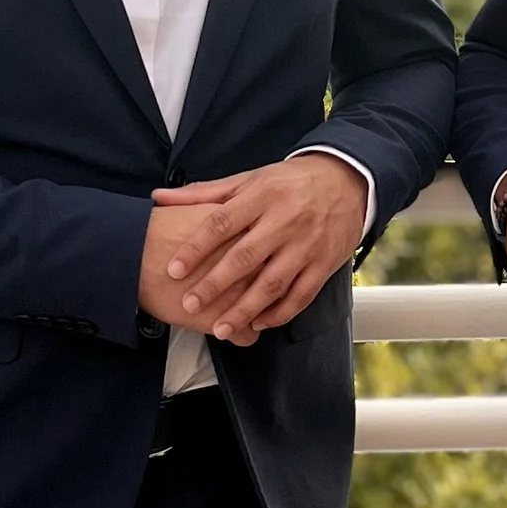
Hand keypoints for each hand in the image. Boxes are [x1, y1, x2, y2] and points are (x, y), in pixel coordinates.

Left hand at [141, 154, 365, 344]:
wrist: (347, 181)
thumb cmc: (289, 182)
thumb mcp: (249, 179)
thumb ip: (204, 193)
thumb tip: (159, 198)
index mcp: (262, 195)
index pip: (221, 223)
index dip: (196, 248)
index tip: (173, 269)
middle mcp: (284, 220)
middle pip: (245, 257)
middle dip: (215, 284)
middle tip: (189, 304)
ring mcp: (306, 245)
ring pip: (273, 283)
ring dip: (245, 308)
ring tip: (220, 328)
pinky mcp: (324, 264)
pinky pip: (301, 295)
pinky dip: (279, 313)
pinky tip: (258, 324)